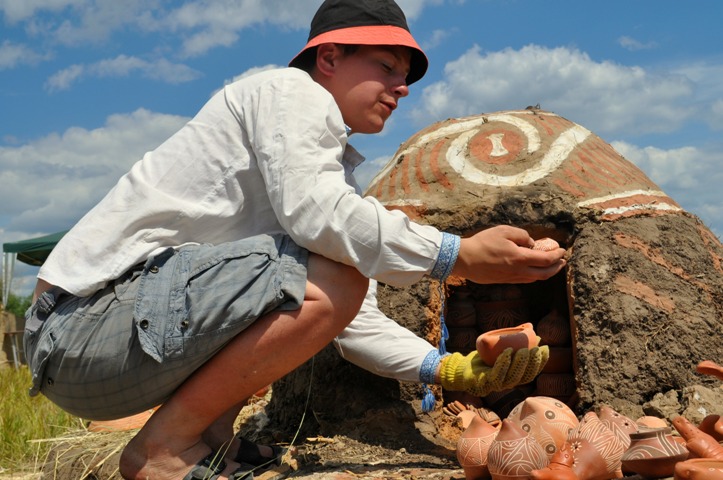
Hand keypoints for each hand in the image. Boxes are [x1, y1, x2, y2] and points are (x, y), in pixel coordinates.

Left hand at [438, 344, 548, 396]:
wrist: (462, 369)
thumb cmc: (483, 359)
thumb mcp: (500, 349)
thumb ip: (514, 341)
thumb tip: (530, 327)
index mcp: (513, 377)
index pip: (531, 373)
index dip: (540, 363)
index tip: (545, 349)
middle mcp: (507, 383)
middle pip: (524, 376)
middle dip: (532, 363)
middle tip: (536, 349)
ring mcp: (496, 385)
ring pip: (512, 377)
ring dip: (520, 363)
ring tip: (524, 350)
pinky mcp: (484, 383)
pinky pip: (496, 374)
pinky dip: (503, 362)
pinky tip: (506, 352)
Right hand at [451, 225, 565, 283]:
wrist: (465, 259)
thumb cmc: (483, 243)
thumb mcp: (503, 231)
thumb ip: (521, 235)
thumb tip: (530, 242)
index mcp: (520, 258)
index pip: (546, 260)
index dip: (557, 255)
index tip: (562, 250)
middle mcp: (518, 271)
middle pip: (545, 274)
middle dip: (557, 268)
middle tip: (563, 261)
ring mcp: (511, 278)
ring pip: (535, 279)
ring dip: (547, 273)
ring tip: (551, 265)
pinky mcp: (504, 281)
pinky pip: (525, 280)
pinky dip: (534, 275)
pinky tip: (533, 269)